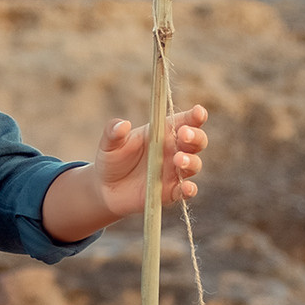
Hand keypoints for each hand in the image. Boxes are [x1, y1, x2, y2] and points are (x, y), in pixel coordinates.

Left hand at [39, 105, 208, 242]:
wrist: (106, 188)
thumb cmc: (112, 159)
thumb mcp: (109, 143)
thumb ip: (114, 132)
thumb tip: (122, 124)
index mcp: (163, 133)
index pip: (185, 121)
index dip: (195, 116)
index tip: (198, 112)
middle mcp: (173, 150)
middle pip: (196, 141)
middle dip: (195, 137)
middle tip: (184, 135)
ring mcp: (174, 172)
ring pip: (194, 164)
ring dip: (190, 161)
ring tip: (177, 159)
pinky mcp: (171, 192)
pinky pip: (186, 191)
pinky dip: (189, 190)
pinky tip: (186, 187)